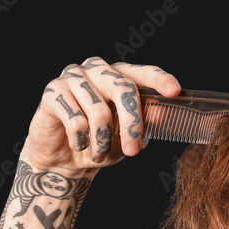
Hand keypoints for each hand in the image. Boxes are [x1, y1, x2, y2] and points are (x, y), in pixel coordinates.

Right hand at [21, 58, 180, 174]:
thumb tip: (163, 113)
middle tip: (134, 151)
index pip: (142, 72)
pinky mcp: (53, 91)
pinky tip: (78, 145)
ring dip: (102, 141)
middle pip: (123, 88)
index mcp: (118, 75)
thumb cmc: (99, 143)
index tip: (175, 91)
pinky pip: (75, 120)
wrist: (63, 160)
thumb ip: (144, 122)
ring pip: (99, 110)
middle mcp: (97, 69)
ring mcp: (73, 76)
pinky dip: (81, 141)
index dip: (159, 79)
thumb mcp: (127, 136)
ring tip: (98, 155)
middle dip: (132, 124)